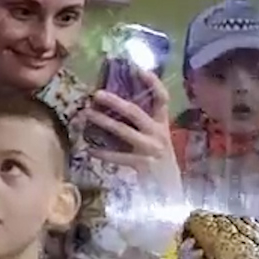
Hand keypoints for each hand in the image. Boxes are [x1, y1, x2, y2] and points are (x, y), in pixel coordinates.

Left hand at [85, 70, 180, 200]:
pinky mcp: (142, 165)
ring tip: (87, 114)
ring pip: (123, 132)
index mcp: (163, 125)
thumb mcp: (157, 140)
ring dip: (103, 122)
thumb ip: (144, 125)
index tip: (136, 68)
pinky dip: (102, 153)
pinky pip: (118, 157)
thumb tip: (117, 106)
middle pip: (136, 112)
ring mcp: (150, 149)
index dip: (151, 82)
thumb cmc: (159, 161)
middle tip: (96, 94)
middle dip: (115, 102)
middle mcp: (158, 134)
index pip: (162, 98)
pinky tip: (89, 150)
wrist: (171, 190)